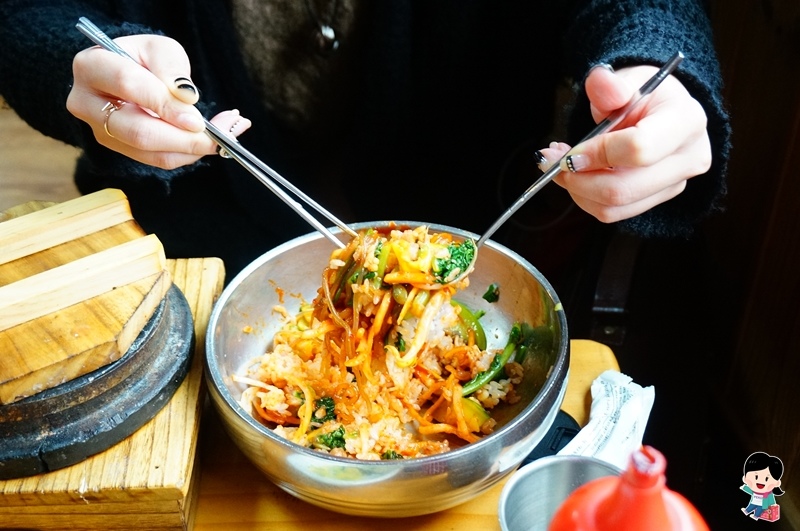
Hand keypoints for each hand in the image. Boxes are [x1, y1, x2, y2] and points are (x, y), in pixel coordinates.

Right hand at [66, 34, 250, 168]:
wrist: (128, 74)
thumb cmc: (144, 58)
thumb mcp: (160, 48)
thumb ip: (172, 68)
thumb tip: (187, 99)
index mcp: (92, 66)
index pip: (129, 85)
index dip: (165, 104)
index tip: (197, 118)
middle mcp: (88, 103)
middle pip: (138, 131)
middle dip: (183, 138)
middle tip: (217, 137)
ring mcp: (101, 131)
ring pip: (150, 152)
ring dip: (192, 149)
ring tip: (225, 135)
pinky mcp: (120, 149)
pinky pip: (158, 160)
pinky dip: (189, 154)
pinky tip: (211, 141)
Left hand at [537, 63, 710, 222]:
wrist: (659, 112)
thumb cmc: (642, 95)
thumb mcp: (626, 79)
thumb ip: (608, 84)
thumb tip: (600, 84)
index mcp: (686, 122)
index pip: (639, 149)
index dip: (597, 154)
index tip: (568, 151)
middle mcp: (688, 159)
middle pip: (623, 189)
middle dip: (577, 179)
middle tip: (550, 161)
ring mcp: (675, 185)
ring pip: (613, 207)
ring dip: (576, 190)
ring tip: (561, 164)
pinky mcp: (656, 200)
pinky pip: (612, 212)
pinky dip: (585, 196)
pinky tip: (577, 173)